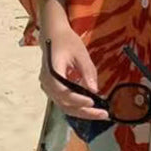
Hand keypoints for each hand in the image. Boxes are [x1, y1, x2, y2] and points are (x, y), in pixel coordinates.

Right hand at [38, 0, 109, 120]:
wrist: (53, 35)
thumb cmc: (67, 41)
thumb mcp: (81, 54)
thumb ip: (87, 72)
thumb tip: (94, 90)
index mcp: (52, 72)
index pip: (63, 92)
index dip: (77, 100)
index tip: (92, 102)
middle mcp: (47, 83)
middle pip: (64, 104)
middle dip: (84, 112)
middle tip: (103, 115)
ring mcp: (49, 87)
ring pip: (64, 106)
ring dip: (82, 112)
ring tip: (100, 114)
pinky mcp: (54, 89)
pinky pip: (65, 101)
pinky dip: (78, 106)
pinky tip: (92, 106)